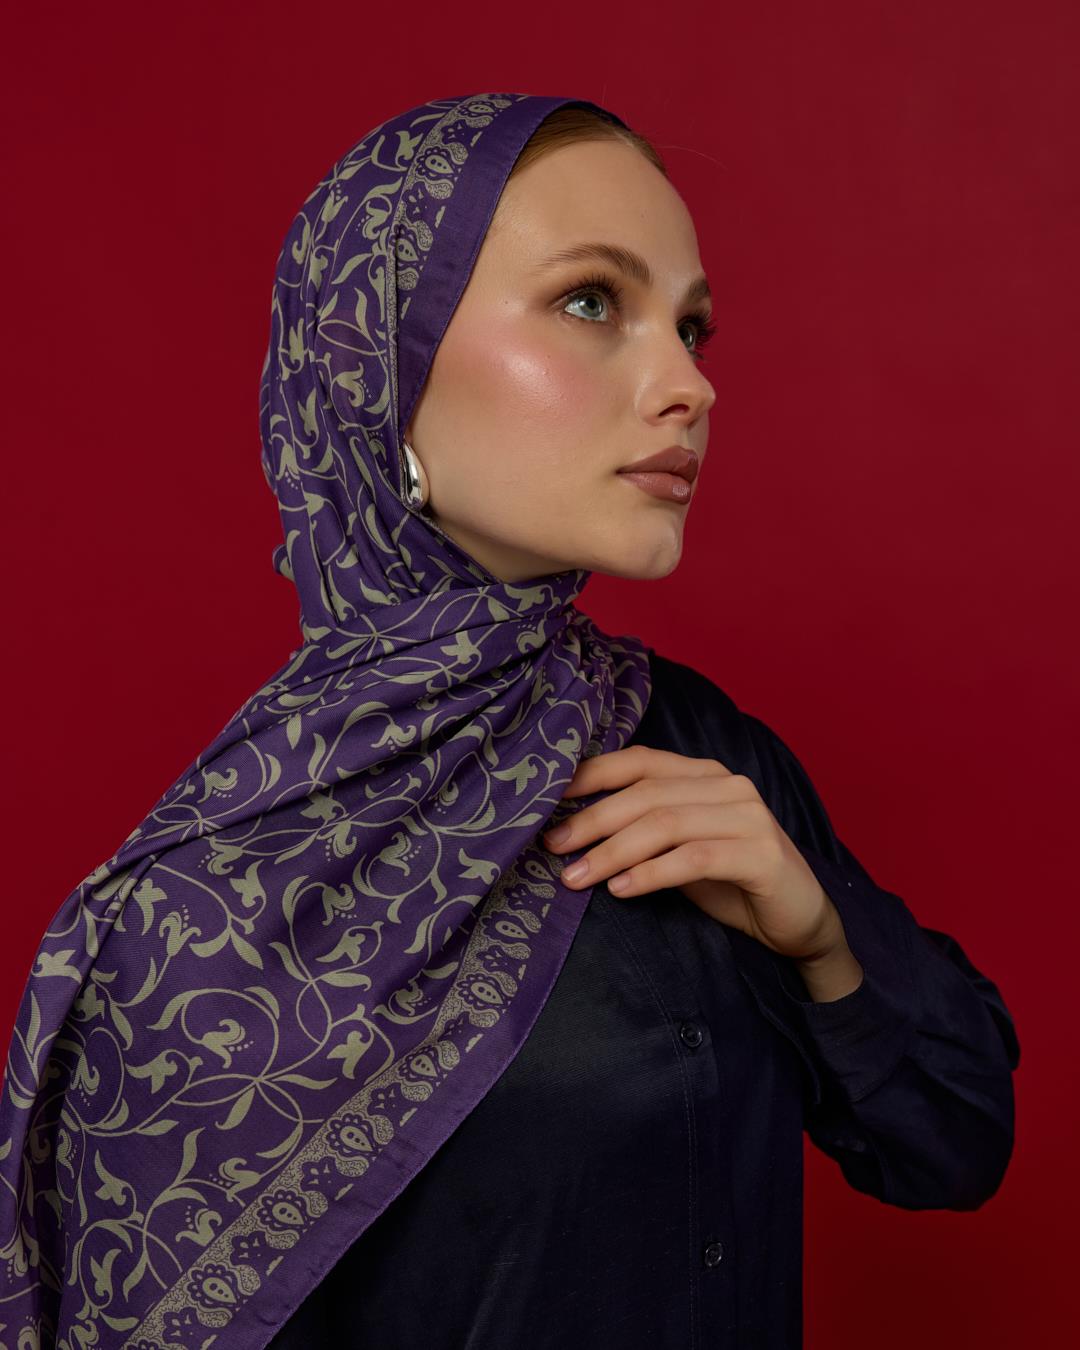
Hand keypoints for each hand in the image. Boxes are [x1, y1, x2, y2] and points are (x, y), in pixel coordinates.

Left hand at [543, 746, 848, 964]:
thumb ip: (642, 832)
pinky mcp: (762, 853)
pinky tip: (622, 889)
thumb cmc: (732, 884)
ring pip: (665, 824)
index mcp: (704, 774)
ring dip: (613, 851)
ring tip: (576, 878)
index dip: (590, 775)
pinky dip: (651, 873)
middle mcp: (727, 785)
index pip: (639, 761)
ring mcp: (748, 815)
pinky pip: (694, 858)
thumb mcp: (679, 851)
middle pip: (645, 793)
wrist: (801, 922)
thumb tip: (573, 833)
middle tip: (554, 848)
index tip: (546, 800)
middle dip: (592, 821)